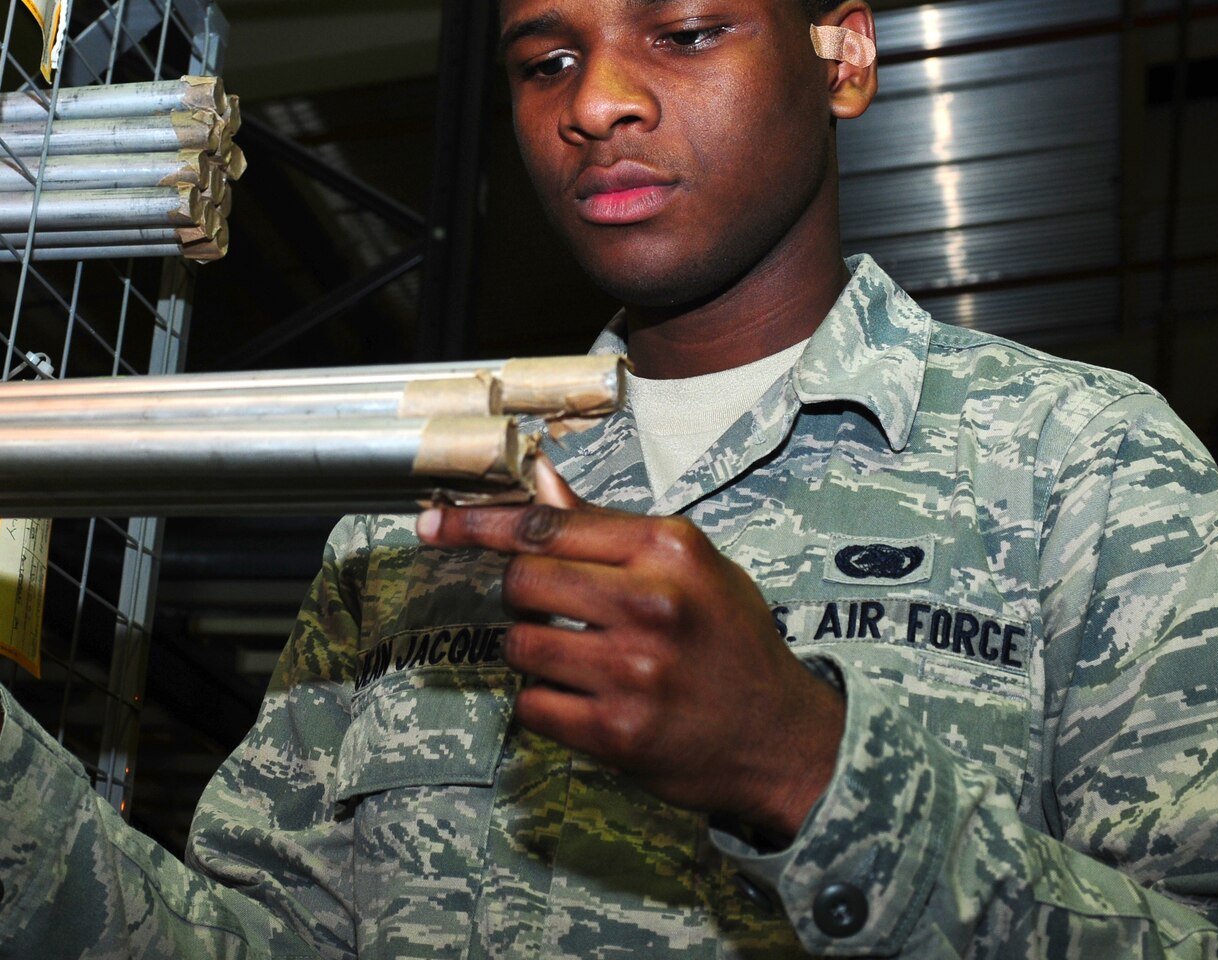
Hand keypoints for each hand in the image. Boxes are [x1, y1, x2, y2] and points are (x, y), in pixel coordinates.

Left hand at [417, 461, 844, 842]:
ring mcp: (632, 670)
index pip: (548, 525)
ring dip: (532, 652)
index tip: (435, 522)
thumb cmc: (731, 642)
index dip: (480, 524)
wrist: (783, 738)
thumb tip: (541, 479)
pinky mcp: (616, 731)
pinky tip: (585, 699)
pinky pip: (533, 704)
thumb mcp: (690, 568)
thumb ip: (609, 528)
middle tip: (549, 611)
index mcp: (669, 550)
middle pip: (522, 581)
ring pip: (521, 645)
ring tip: (577, 659)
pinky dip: (546, 703)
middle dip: (520, 596)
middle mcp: (651, 604)